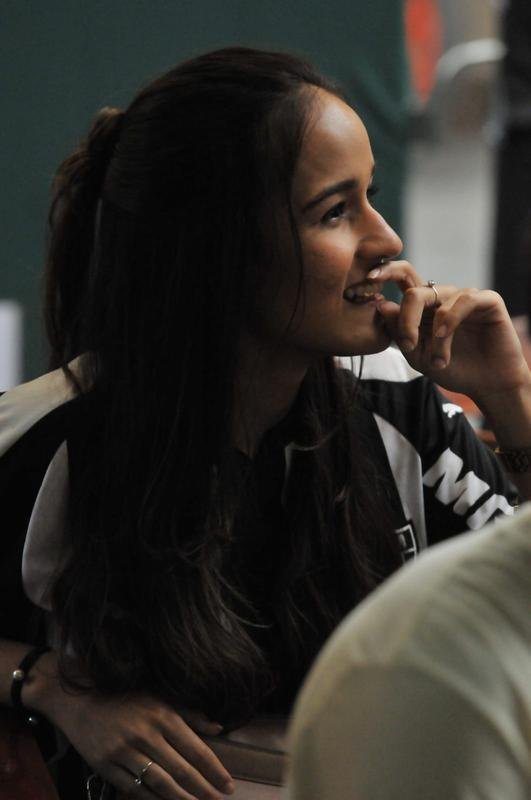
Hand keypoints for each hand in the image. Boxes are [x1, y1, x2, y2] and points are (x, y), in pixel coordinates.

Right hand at [36, 669, 233, 799]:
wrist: (79, 699)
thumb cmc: (125, 697)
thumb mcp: (159, 697)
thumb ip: (190, 714)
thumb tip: (218, 727)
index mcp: (162, 715)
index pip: (195, 749)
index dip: (214, 770)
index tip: (228, 785)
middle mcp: (145, 734)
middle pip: (181, 770)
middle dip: (203, 790)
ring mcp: (124, 751)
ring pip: (159, 784)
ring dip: (181, 799)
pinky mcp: (105, 765)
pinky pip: (133, 789)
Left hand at [369, 261, 530, 403]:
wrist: (487, 384)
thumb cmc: (452, 368)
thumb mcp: (418, 355)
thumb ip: (400, 332)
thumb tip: (381, 305)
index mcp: (422, 307)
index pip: (400, 280)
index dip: (383, 275)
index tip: (363, 285)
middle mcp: (442, 297)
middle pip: (414, 290)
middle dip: (406, 317)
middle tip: (407, 343)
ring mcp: (464, 296)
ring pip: (436, 301)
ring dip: (434, 337)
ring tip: (438, 362)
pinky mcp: (487, 300)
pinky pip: (464, 300)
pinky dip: (451, 319)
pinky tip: (446, 337)